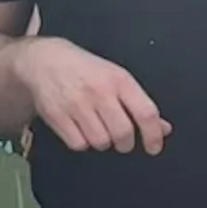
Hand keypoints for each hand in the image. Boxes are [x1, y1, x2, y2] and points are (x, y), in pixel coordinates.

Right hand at [17, 35, 169, 155]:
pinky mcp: (57, 116)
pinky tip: (80, 128)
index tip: (154, 147)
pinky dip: (82, 142)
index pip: (145, 113)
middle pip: (123, 133)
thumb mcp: (116, 78)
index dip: (153, 135)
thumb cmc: (85, 70)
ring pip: (100, 142)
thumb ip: (139, 104)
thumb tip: (162, 129)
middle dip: (125, 143)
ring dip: (102, 142)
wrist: (43, 60)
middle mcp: (99, 91)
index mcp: (119, 80)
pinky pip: (79, 144)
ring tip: (97, 128)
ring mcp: (76, 104)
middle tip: (121, 138)